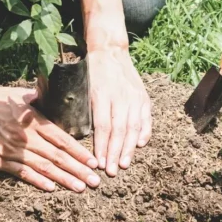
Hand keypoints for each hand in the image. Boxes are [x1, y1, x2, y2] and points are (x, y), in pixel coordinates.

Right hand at [0, 42, 99, 191]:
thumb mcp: (16, 94)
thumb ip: (35, 98)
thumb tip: (48, 93)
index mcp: (34, 120)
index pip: (62, 139)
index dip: (79, 152)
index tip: (93, 162)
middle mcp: (27, 137)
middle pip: (57, 156)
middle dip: (78, 169)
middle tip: (95, 181)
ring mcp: (13, 150)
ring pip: (43, 167)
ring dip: (63, 179)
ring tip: (80, 187)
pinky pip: (21, 172)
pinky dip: (37, 181)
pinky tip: (51, 188)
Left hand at [86, 48, 151, 176]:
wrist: (110, 50)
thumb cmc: (91, 70)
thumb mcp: (82, 86)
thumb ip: (82, 108)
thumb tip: (75, 134)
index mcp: (103, 94)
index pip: (103, 126)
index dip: (102, 146)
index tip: (99, 162)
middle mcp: (121, 96)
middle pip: (120, 130)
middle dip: (115, 153)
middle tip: (112, 171)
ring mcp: (134, 97)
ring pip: (134, 127)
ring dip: (129, 148)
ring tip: (124, 164)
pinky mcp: (143, 97)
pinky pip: (146, 119)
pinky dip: (144, 133)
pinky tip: (139, 146)